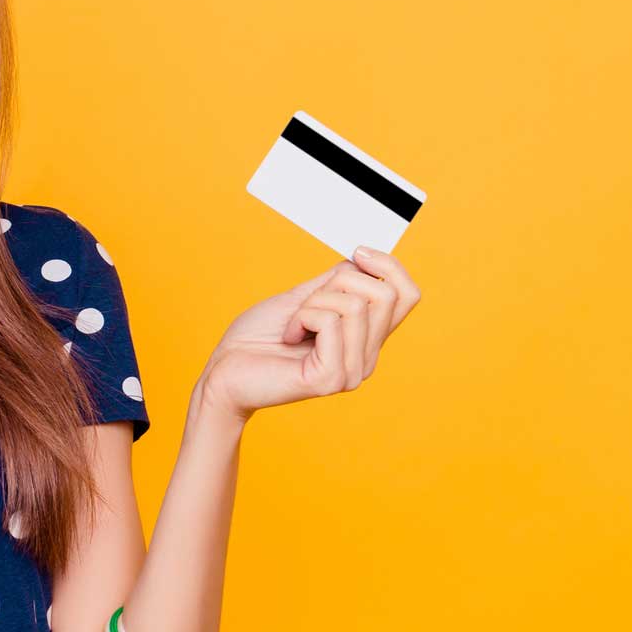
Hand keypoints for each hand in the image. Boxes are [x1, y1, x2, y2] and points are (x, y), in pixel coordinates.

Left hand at [195, 246, 421, 421]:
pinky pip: (331, 322)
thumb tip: (365, 260)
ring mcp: (352, 372)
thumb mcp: (303, 297)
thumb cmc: (256, 339)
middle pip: (384, 294)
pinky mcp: (331, 378)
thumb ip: (337, 282)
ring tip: (293, 326)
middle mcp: (366, 358)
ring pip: (356, 305)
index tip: (357, 253)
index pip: (408, 295)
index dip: (388, 265)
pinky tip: (290, 338)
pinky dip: (303, 317)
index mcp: (365, 339)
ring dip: (313, 303)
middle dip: (337, 284)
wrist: (223, 373)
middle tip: (304, 306)